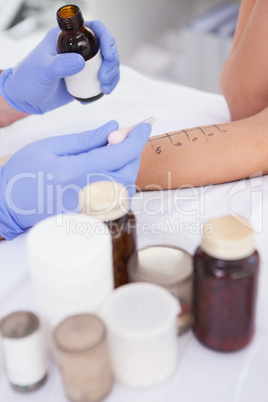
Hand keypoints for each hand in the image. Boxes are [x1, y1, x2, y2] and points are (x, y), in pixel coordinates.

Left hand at [0, 22, 119, 113]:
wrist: (27, 98)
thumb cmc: (29, 79)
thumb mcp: (43, 70)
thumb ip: (60, 65)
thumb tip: (81, 62)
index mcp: (67, 37)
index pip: (94, 28)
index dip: (106, 38)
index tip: (109, 54)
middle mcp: (78, 48)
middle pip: (106, 48)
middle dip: (112, 62)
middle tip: (104, 78)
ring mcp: (84, 65)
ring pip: (108, 64)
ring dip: (112, 75)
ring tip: (104, 89)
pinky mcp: (86, 80)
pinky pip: (103, 80)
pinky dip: (106, 86)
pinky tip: (100, 93)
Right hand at [0, 121, 150, 239]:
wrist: (8, 204)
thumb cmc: (23, 174)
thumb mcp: (51, 146)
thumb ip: (86, 139)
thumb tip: (114, 128)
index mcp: (75, 172)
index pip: (120, 154)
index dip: (136, 138)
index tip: (143, 126)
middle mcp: (86, 195)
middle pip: (128, 171)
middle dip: (132, 151)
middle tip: (121, 137)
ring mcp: (89, 211)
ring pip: (126, 187)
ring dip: (126, 167)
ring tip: (111, 153)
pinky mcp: (90, 218)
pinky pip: (116, 201)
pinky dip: (120, 183)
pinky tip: (108, 172)